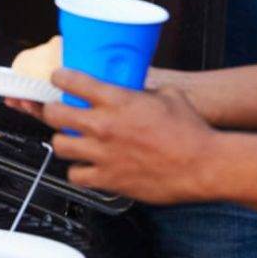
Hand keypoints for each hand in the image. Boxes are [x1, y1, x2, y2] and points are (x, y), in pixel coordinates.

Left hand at [15, 68, 221, 203]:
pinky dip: (78, 172)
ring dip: (63, 141)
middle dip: (52, 110)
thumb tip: (135, 87)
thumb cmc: (191, 131)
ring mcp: (104, 154)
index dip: (59, 78)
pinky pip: (76, 176)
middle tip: (58, 111)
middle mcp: (104, 126)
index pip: (72, 81)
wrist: (204, 165)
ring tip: (71, 140)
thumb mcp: (167, 95)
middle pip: (54, 114)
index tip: (58, 79)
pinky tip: (86, 167)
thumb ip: (143, 90)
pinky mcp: (109, 179)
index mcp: (118, 100)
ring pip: (59, 146)